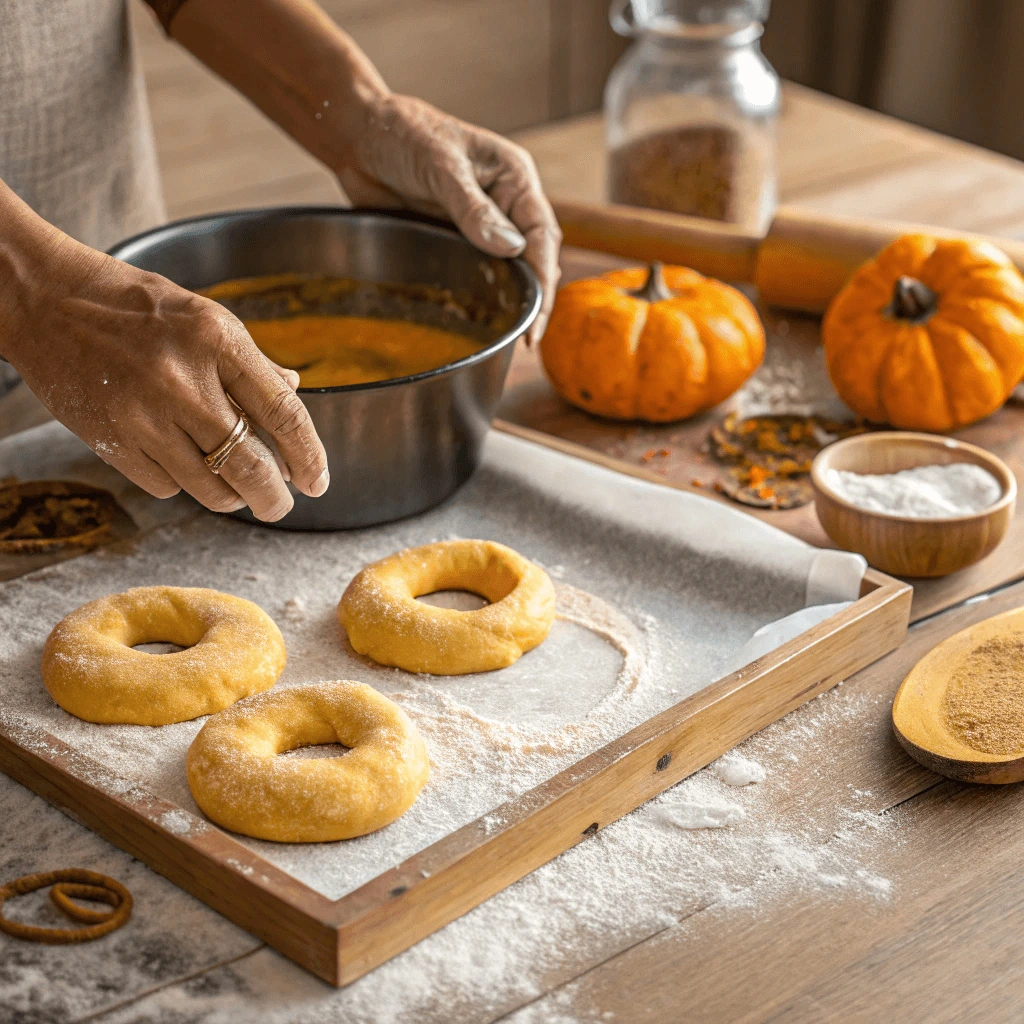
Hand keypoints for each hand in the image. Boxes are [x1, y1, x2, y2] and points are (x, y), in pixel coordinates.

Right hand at [0, 198, 328, 521]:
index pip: (282, 412)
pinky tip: (182, 465)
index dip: (308, 454)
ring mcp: (144, 414)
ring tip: (239, 493)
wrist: (46, 301)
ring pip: (210, 487)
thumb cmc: (135, 308)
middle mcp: (183, 380)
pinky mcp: (112, 440)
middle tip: (281, 505)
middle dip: (274, 497)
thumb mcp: (204, 317)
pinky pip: (166, 486)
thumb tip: (294, 391)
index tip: (318, 480)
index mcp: (217, 340)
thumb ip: (251, 362)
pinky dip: (182, 484)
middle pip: (250, 464)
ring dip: (233, 499)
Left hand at [337, 95, 561, 343]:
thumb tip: (513, 249)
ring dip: (509, 300)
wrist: (356, 136)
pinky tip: (481, 320)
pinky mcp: (453, 240)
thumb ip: (474, 209)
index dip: (543, 276)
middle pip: (531, 257)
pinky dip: (480, 296)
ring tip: (512, 339)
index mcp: (513, 177)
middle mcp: (503, 202)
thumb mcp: (440, 167)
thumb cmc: (401, 133)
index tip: (538, 315)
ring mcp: (478, 224)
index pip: (541, 233)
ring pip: (505, 269)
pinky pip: (473, 273)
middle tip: (527, 339)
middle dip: (533, 297)